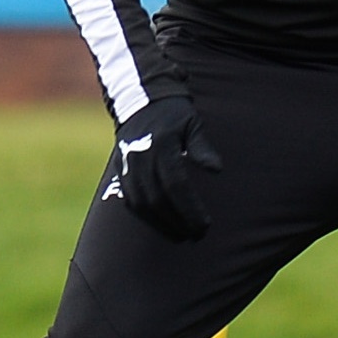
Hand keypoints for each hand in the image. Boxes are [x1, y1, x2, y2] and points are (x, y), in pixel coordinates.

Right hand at [102, 102, 223, 240]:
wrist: (140, 101)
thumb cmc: (174, 114)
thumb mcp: (193, 124)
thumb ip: (203, 146)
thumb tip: (216, 169)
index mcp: (161, 145)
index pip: (177, 185)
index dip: (190, 209)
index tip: (205, 225)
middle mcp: (141, 157)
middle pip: (159, 199)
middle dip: (178, 221)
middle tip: (196, 235)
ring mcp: (127, 165)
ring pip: (143, 204)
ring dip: (162, 223)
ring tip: (181, 235)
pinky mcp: (120, 170)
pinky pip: (131, 200)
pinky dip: (147, 216)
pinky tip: (162, 225)